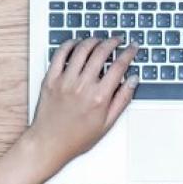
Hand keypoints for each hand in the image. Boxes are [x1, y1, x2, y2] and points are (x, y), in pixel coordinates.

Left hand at [21, 36, 138, 167]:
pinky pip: (60, 54)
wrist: (50, 143)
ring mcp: (65, 81)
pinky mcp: (50, 79)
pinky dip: (69, 44)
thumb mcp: (107, 123)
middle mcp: (83, 86)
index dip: (129, 53)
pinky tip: (76, 43)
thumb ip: (122, 99)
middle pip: (101, 52)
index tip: (132, 47)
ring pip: (81, 49)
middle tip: (117, 40)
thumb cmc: (77, 137)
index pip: (119, 66)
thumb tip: (133, 80)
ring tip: (98, 40)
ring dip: (93, 40)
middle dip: (112, 42)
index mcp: (99, 97)